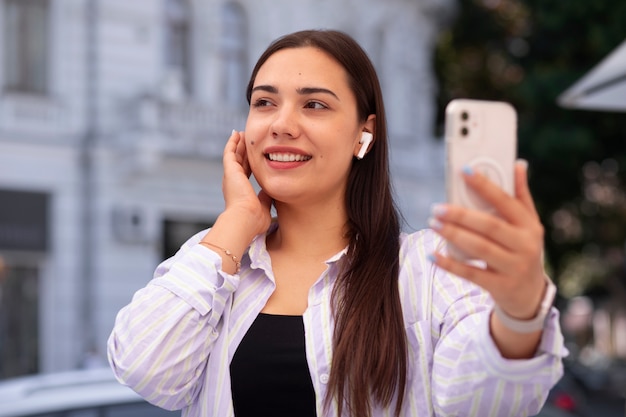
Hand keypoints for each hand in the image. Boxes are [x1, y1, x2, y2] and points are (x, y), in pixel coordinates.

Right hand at [221, 130, 272, 237]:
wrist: (246, 218)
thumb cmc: (255, 220)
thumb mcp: (264, 205)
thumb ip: (266, 197)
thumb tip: (272, 192)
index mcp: (241, 190)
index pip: (246, 172)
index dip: (250, 163)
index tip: (255, 155)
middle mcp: (234, 182)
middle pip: (239, 161)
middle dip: (243, 150)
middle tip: (247, 139)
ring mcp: (230, 176)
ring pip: (234, 155)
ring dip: (237, 144)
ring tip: (241, 133)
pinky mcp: (229, 171)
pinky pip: (229, 152)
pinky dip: (232, 143)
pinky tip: (236, 134)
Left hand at [429, 160, 546, 319]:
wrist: (529, 294)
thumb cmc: (522, 249)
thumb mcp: (528, 224)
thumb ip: (520, 196)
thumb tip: (518, 164)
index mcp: (529, 226)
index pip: (506, 202)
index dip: (485, 186)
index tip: (464, 171)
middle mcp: (525, 246)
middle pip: (490, 226)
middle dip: (461, 215)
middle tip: (437, 208)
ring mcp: (514, 268)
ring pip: (480, 249)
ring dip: (454, 235)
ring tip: (433, 223)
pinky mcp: (500, 287)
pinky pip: (471, 274)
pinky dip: (451, 264)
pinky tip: (433, 255)